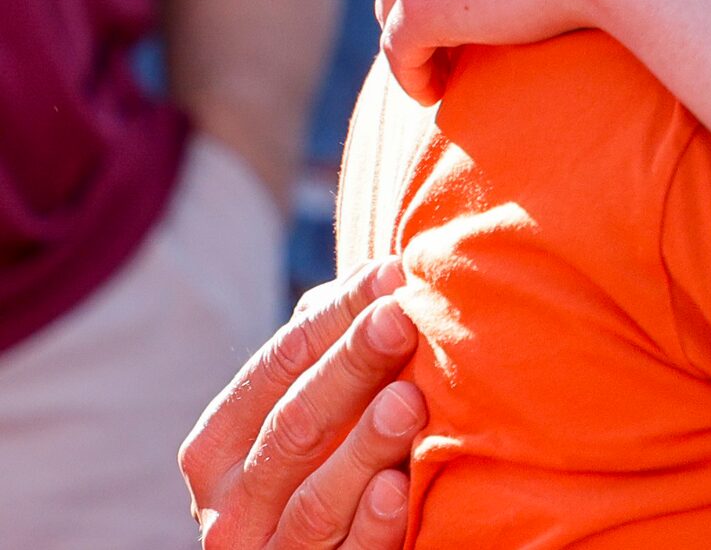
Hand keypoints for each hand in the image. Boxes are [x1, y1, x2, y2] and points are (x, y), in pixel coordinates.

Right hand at [181, 261, 422, 549]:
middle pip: (292, 427)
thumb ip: (328, 352)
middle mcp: (230, 507)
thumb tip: (382, 272)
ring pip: (314, 501)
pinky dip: (371, 525)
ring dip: (362, 448)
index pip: (276, 368)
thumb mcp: (310, 414)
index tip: (393, 275)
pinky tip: (400, 488)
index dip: (334, 318)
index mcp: (217, 449)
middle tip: (402, 318)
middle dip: (350, 368)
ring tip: (408, 400)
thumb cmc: (321, 467)